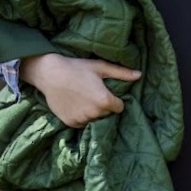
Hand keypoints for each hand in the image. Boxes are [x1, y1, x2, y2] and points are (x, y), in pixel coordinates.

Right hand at [20, 53, 139, 128]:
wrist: (50, 74)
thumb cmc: (77, 68)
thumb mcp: (101, 67)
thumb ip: (122, 73)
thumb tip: (140, 75)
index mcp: (104, 101)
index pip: (119, 107)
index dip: (115, 100)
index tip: (107, 93)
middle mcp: (94, 113)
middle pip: (107, 114)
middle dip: (104, 106)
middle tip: (93, 94)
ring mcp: (82, 119)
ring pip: (95, 120)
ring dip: (93, 113)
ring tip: (84, 99)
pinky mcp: (70, 123)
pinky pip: (82, 124)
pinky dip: (82, 117)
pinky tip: (76, 105)